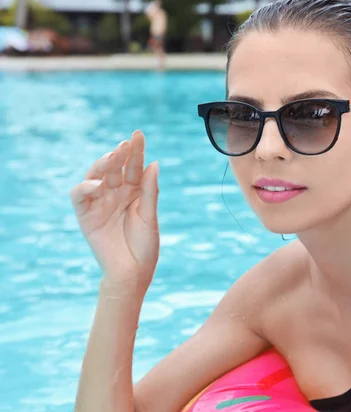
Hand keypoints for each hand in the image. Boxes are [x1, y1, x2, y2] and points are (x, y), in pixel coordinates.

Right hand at [71, 130, 159, 293]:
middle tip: (126, 144)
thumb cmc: (145, 247)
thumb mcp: (150, 217)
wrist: (132, 273)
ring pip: (96, 176)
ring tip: (113, 157)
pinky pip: (80, 195)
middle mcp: (116, 194)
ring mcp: (100, 203)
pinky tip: (98, 184)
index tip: (138, 135)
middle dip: (120, 155)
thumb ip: (150, 191)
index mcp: (135, 193)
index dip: (135, 152)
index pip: (134, 167)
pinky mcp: (85, 215)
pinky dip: (86, 187)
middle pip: (115, 168)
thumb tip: (154, 163)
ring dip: (103, 165)